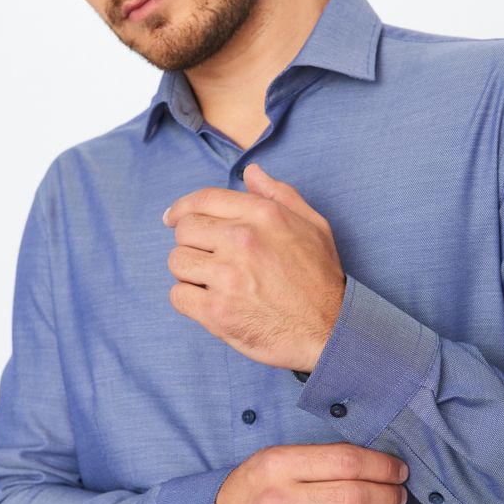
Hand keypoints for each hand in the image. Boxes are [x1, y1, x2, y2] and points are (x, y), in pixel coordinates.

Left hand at [163, 164, 345, 373]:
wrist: (330, 331)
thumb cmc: (322, 280)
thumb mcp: (313, 225)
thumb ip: (280, 195)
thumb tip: (251, 172)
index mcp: (263, 215)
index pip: (203, 200)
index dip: (182, 208)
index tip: (172, 218)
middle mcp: (242, 240)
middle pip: (184, 230)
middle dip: (191, 243)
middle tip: (207, 259)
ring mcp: (227, 277)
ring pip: (177, 262)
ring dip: (189, 272)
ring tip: (211, 283)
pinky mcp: (217, 311)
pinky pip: (178, 295)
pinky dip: (188, 300)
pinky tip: (208, 303)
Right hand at [208, 443, 408, 503]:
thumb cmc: (257, 487)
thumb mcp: (277, 458)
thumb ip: (320, 459)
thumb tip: (378, 466)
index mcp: (278, 465)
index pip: (344, 461)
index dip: (381, 466)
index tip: (398, 471)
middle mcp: (277, 501)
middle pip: (352, 499)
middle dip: (388, 497)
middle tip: (399, 496)